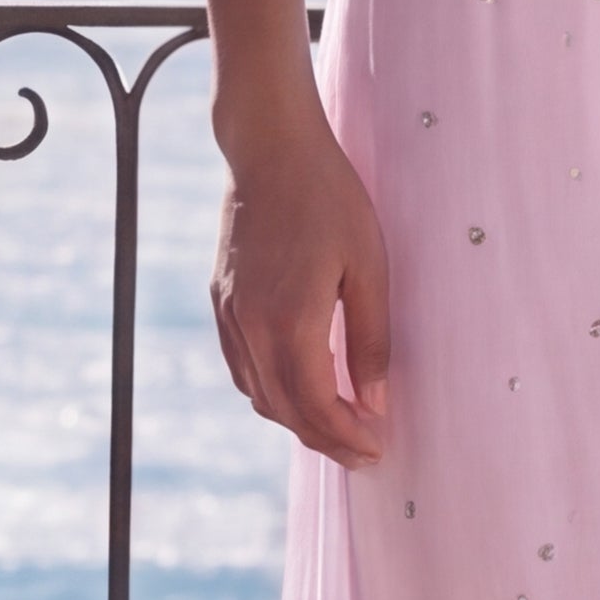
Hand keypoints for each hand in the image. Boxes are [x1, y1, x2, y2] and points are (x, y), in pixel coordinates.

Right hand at [211, 112, 393, 465]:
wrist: (269, 149)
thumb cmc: (329, 198)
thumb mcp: (370, 266)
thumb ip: (372, 339)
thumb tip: (376, 400)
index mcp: (291, 319)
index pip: (316, 406)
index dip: (347, 436)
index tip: (377, 448)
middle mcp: (252, 326)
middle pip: (285, 410)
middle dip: (325, 439)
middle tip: (363, 451)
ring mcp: (231, 315)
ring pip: (259, 394)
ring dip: (297, 420)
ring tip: (337, 426)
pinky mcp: (222, 302)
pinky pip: (243, 368)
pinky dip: (271, 392)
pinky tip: (300, 390)